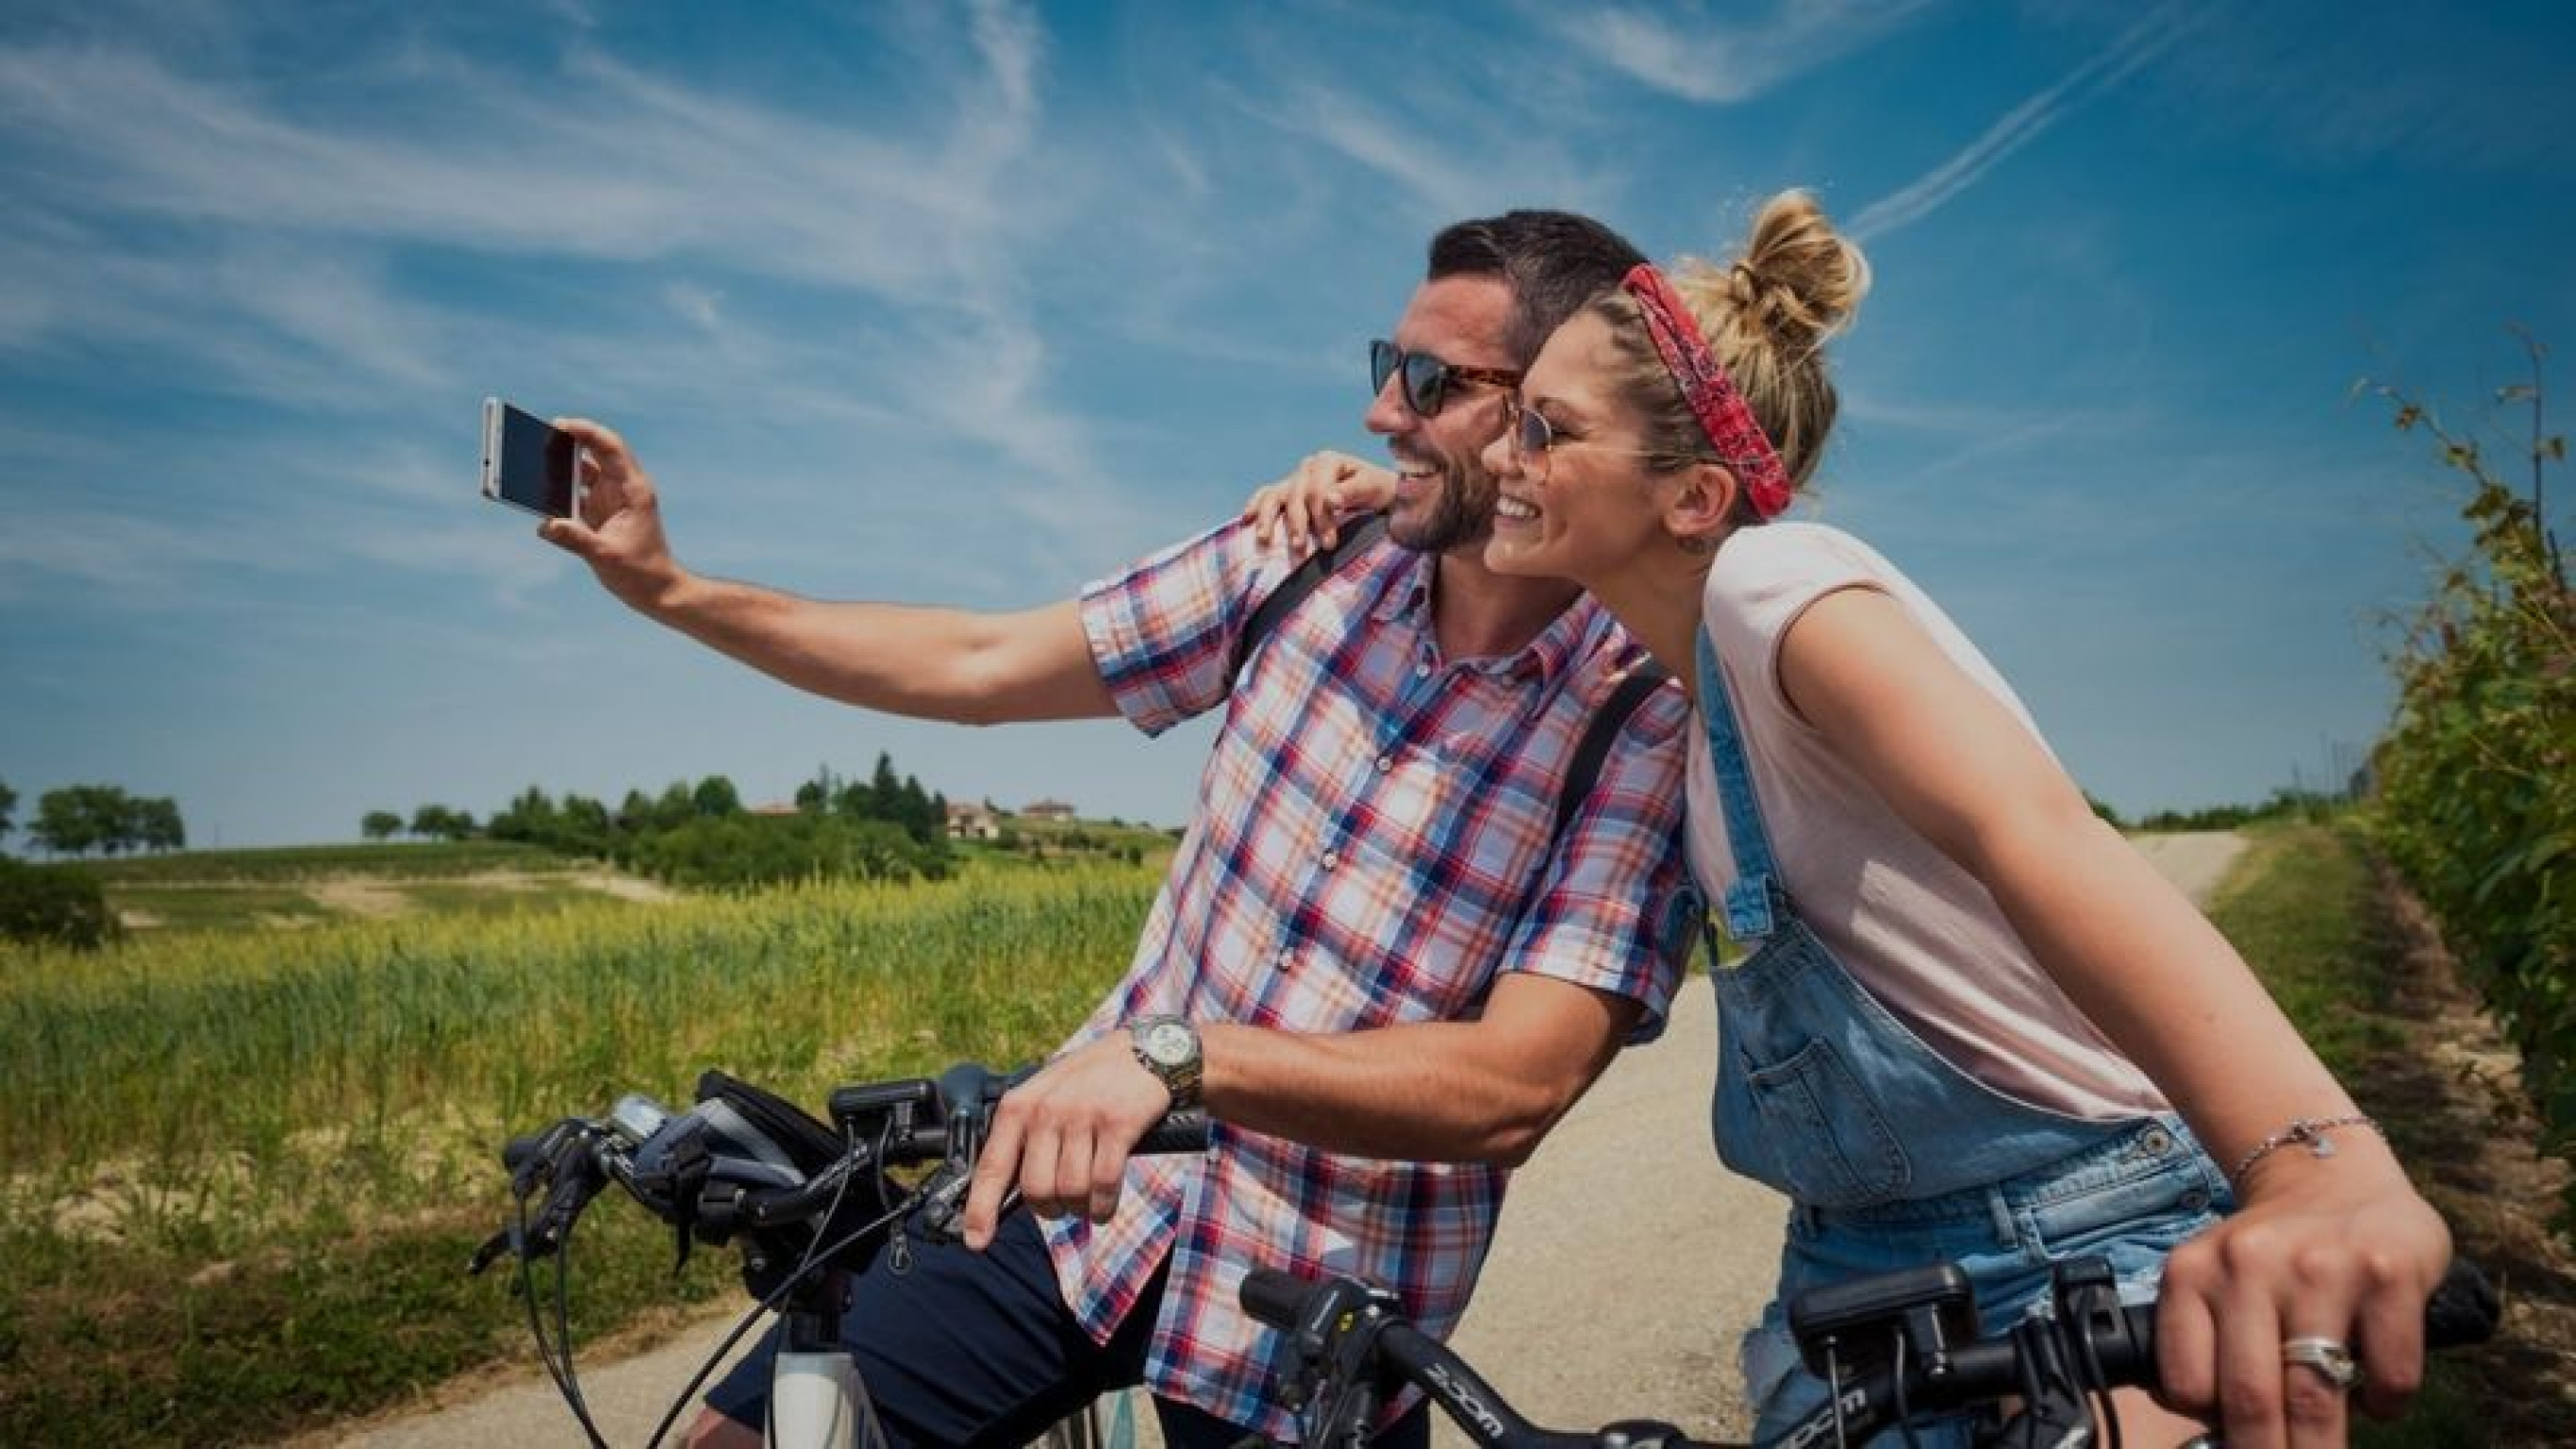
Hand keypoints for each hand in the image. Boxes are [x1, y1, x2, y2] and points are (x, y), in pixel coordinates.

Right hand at [537, 418, 686, 613]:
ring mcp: (609, 500)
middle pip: (592, 455)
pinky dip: (557, 493)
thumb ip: (576, 539)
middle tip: (536, 438)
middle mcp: (621, 489)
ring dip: (557, 470)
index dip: (586, 432)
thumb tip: (546, 525)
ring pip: (580, 474)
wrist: (657, 592)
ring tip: (531, 464)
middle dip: (565, 444)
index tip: (560, 425)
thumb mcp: (607, 556)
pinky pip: (574, 495)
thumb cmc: (642, 573)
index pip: (610, 448)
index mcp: (632, 490)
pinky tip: (538, 495)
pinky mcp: (598, 514)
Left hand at [960, 1033, 1171, 1249]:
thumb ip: (1023, 1140)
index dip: (981, 1209)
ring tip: (1089, 1202)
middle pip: (1036, 1190)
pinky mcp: (1117, 1124)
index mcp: (1019, 1107)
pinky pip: (1103, 1185)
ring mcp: (1082, 1116)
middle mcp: (1045, 1111)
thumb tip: (1003, 1197)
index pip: (992, 1167)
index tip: (976, 1241)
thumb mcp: (1043, 1098)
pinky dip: (1104, 1205)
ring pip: (1071, 1191)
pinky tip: (1105, 1204)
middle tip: (1063, 1205)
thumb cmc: (1088, 1083)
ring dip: (1081, 1209)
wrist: (1142, 1052)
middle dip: (1050, 1209)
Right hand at [1242, 451, 1396, 556]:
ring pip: (1275, 496)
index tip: (1329, 543)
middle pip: (1296, 496)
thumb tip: (1329, 498)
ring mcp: (1295, 479)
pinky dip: (1255, 507)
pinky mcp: (1287, 492)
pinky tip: (1246, 520)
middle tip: (1301, 549)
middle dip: (1298, 524)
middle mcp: (1308, 467)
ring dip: (1269, 519)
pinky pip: (1266, 496)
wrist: (1381, 495)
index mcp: (1329, 461)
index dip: (1322, 517)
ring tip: (1265, 540)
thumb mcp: (1375, 489)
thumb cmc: (1380, 493)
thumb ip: (1353, 492)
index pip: (1318, 490)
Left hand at [2153, 1147, 2451, 1448]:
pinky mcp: (2390, 1273)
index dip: (2209, 1427)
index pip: (2186, 1381)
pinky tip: (2376, 1396)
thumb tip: (2209, 1428)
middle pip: (2251, 1398)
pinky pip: (2389, 1375)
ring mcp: (2323, 1266)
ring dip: (2321, 1446)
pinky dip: (2384, 1405)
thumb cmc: (2270, 1256)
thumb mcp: (2214, 1280)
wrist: (2335, 1178)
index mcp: (2194, 1271)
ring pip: (2316, 1395)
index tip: (2228, 1442)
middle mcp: (2251, 1263)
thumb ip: (2204, 1342)